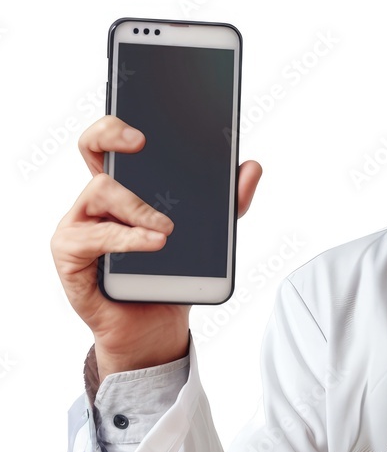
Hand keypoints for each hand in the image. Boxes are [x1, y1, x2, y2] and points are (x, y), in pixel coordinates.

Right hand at [50, 116, 262, 379]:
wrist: (155, 327)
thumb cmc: (170, 276)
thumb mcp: (209, 236)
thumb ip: (229, 202)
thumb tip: (251, 166)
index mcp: (126, 187)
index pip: (113, 141)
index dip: (120, 124)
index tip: (147, 126)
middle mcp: (97, 200)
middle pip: (90, 148)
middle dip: (111, 136)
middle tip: (142, 144)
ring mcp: (79, 224)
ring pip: (100, 191)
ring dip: (138, 207)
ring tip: (167, 230)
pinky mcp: (71, 254)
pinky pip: (92, 235)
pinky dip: (127, 238)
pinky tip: (153, 243)